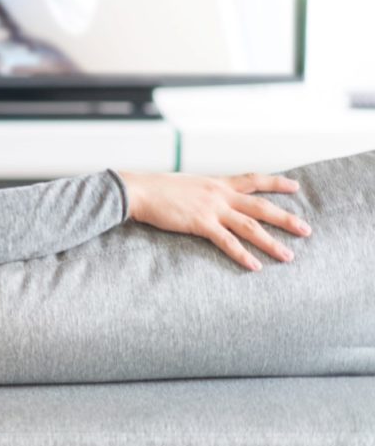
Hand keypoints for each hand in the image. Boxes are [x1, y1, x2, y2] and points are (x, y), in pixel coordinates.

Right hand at [116, 170, 311, 270]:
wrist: (139, 190)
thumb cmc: (156, 188)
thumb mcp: (185, 184)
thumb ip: (201, 191)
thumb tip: (204, 198)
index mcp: (217, 182)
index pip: (253, 180)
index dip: (276, 183)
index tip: (295, 186)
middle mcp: (219, 194)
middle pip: (261, 207)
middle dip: (285, 219)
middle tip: (306, 230)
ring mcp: (212, 208)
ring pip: (250, 227)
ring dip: (271, 242)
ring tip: (288, 256)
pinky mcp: (200, 223)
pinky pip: (227, 242)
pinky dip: (242, 255)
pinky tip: (255, 266)